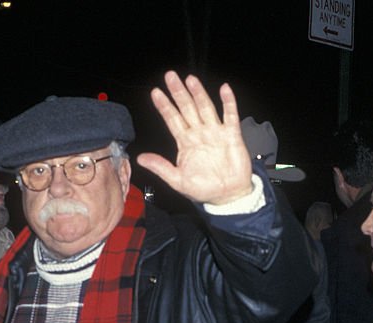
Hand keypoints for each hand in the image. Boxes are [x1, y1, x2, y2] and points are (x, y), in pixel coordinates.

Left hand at [137, 71, 252, 205]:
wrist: (228, 197)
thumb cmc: (204, 189)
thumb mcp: (178, 181)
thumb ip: (160, 167)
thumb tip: (140, 159)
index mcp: (185, 142)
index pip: (172, 119)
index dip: (164, 106)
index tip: (155, 93)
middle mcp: (199, 134)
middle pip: (187, 108)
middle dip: (178, 92)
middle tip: (170, 76)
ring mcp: (215, 132)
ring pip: (205, 108)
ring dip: (198, 93)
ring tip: (190, 79)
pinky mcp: (232, 135)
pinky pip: (230, 115)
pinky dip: (228, 102)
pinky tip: (224, 89)